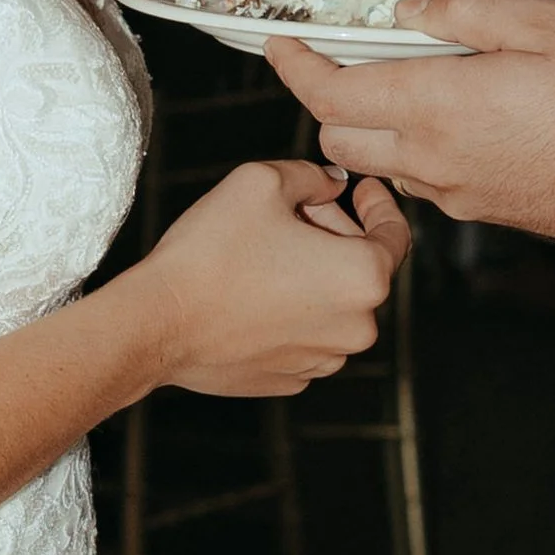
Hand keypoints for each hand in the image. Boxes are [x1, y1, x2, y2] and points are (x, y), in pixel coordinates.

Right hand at [134, 158, 408, 395]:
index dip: (379, 204)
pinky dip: (292, 311)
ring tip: (265, 253)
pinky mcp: (293, 379)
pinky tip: (253, 292)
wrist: (158, 324)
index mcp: (364, 277)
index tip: (360, 190)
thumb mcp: (262, 181)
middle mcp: (358, 327)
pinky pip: (306, 335)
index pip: (396, 235)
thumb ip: (311, 175)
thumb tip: (331, 184)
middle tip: (293, 211)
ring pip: (335, 304)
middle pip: (362, 269)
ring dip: (313, 275)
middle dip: (335, 234)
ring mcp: (325, 360)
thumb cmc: (211, 252)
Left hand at [266, 0, 554, 241]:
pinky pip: (420, 181)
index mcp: (438, 106)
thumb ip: (466, 10)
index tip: (280, 45)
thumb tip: (409, 12)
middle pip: (338, 141)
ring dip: (369, 131)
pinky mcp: (477, 211)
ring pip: (377, 166)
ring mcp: (453, 192)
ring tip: (404, 89)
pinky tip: (452, 123)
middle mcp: (431, 158)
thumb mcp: (544, 25)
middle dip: (326, 103)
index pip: (334, 95)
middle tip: (347, 64)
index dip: (295, 69)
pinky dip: (411, 152)